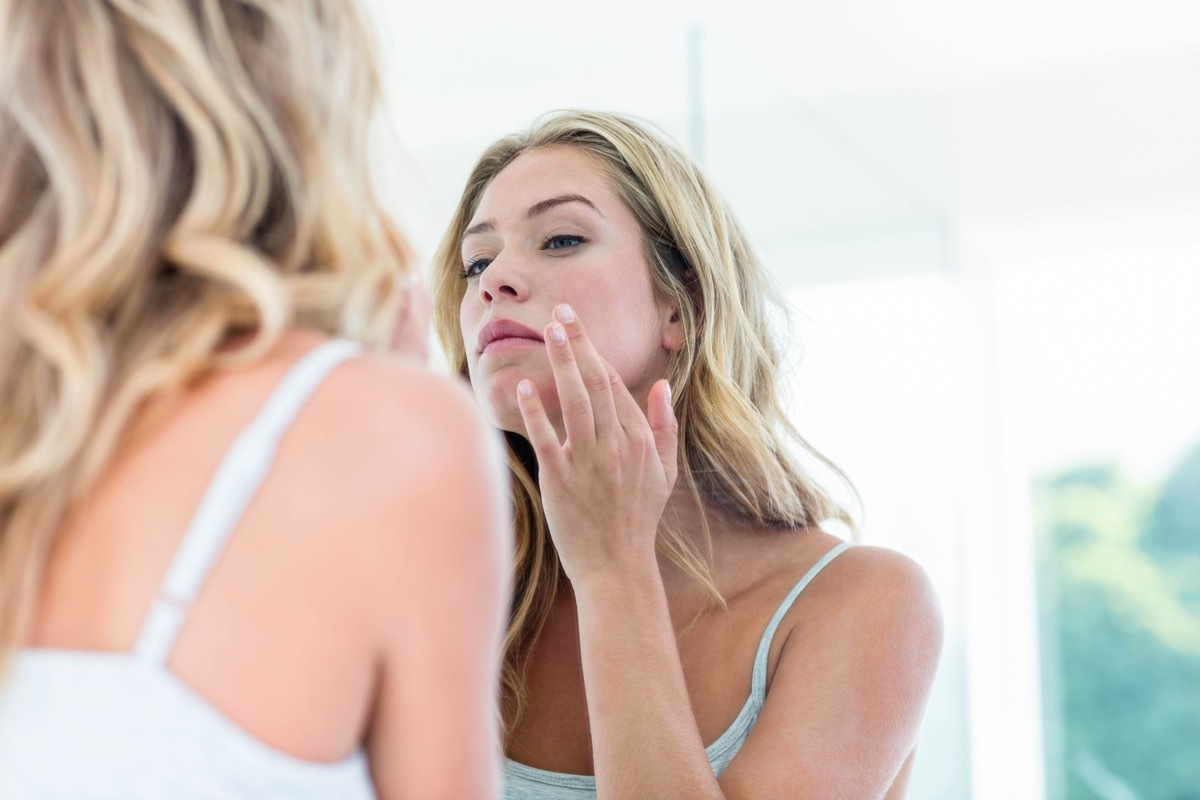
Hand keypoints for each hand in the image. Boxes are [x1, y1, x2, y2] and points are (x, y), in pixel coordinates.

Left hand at [516, 304, 677, 583]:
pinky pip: (548, 439)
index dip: (594, 351)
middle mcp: (617, 445)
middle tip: (561, 311)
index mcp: (639, 440)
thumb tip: (662, 385)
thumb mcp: (664, 472)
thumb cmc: (638, 519)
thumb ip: (664, 426)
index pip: (615, 384)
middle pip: (596, 384)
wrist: (617, 566)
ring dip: (563, 364)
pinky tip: (523, 388)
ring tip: (550, 332)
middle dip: (579, 344)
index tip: (577, 324)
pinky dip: (536, 413)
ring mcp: (589, 462)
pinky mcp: (562, 480)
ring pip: (576, 402)